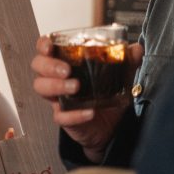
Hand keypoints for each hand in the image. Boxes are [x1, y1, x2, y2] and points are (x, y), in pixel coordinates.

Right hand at [30, 34, 141, 161]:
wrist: (112, 127)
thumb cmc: (108, 97)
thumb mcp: (120, 77)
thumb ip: (126, 63)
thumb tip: (136, 48)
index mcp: (66, 64)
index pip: (46, 50)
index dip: (43, 45)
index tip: (49, 46)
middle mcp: (57, 79)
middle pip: (38, 67)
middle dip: (49, 66)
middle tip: (67, 70)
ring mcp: (58, 99)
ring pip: (41, 88)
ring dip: (56, 86)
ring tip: (76, 87)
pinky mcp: (63, 118)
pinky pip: (60, 116)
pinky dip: (74, 114)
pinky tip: (88, 112)